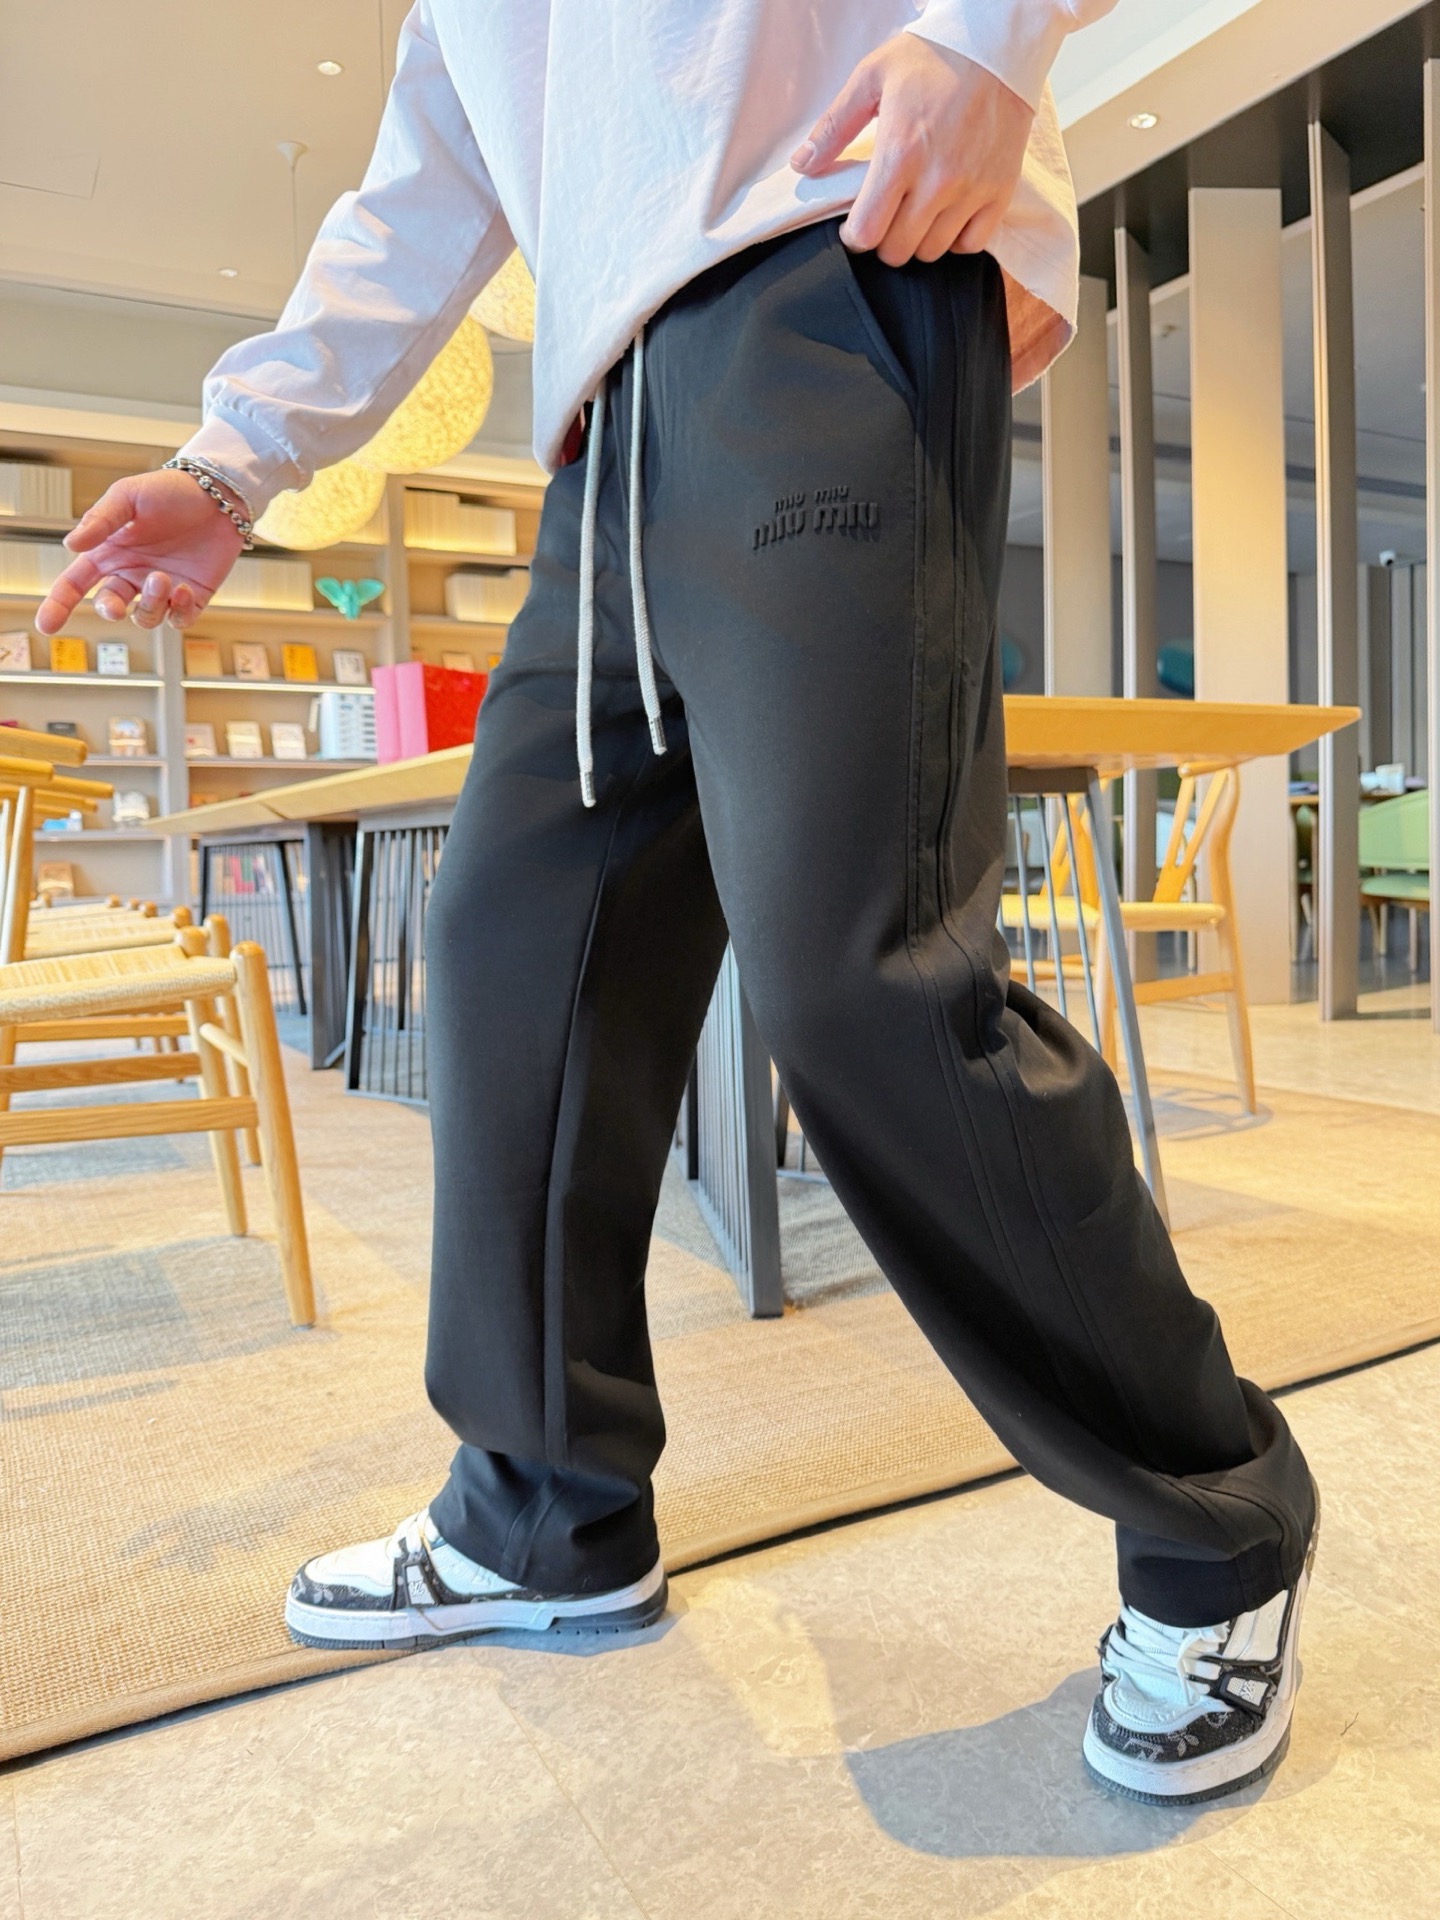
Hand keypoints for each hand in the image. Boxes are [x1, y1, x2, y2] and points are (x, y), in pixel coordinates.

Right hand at [35, 468, 247, 635]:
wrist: (218, 494)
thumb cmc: (169, 491)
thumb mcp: (128, 497)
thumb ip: (100, 521)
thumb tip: (70, 545)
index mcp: (109, 552)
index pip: (75, 583)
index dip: (58, 605)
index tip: (45, 625)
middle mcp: (132, 574)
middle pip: (109, 606)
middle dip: (109, 610)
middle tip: (116, 606)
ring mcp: (162, 588)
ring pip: (146, 617)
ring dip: (150, 604)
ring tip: (162, 577)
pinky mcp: (192, 596)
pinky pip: (178, 619)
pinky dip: (178, 611)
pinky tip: (182, 588)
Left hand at [791, 35, 1032, 265]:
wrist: (995, 44)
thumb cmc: (931, 57)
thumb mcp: (871, 77)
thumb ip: (834, 126)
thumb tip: (802, 165)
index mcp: (900, 154)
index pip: (867, 233)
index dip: (855, 237)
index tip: (856, 225)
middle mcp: (938, 180)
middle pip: (898, 250)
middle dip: (883, 240)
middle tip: (885, 216)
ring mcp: (972, 189)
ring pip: (932, 251)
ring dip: (917, 239)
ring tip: (915, 212)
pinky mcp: (1000, 190)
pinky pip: (972, 244)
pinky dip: (956, 239)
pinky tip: (947, 215)